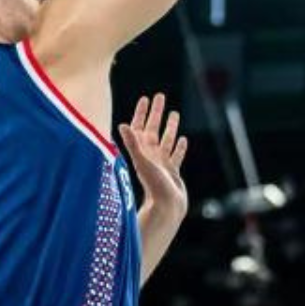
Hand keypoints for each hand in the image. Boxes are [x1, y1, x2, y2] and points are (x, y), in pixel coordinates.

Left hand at [121, 93, 187, 220]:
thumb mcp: (142, 162)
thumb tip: (121, 124)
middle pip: (154, 128)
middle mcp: (151, 156)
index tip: (146, 98)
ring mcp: (162, 164)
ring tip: (174, 113)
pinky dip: (179, 147)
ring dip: (170, 126)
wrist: (166, 209)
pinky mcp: (172, 172)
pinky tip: (182, 139)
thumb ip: (132, 144)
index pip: (139, 127)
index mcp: (142, 152)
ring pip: (166, 139)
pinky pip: (176, 155)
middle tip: (160, 96)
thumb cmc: (153, 187)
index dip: (142, 112)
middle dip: (156, 113)